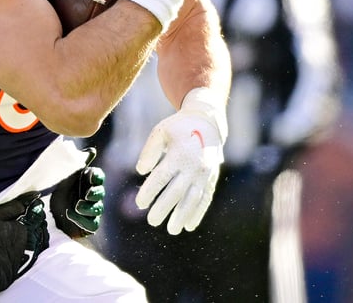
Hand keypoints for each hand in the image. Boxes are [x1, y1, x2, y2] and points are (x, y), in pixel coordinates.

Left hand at [49, 147, 105, 237]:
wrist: (43, 210)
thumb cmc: (55, 189)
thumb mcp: (63, 175)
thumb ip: (77, 162)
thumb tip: (92, 151)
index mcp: (86, 181)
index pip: (98, 176)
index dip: (96, 177)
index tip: (90, 176)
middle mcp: (90, 195)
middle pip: (100, 193)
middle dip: (95, 193)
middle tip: (86, 194)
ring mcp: (90, 211)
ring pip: (98, 209)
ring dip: (88, 208)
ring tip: (76, 207)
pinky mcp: (87, 225)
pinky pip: (93, 224)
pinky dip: (83, 221)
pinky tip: (72, 216)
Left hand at [134, 88, 226, 234]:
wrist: (208, 123)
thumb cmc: (178, 128)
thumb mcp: (160, 132)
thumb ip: (149, 151)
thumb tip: (141, 171)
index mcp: (179, 154)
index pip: (162, 177)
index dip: (150, 192)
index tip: (140, 204)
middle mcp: (193, 166)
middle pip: (177, 192)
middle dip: (164, 208)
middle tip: (152, 221)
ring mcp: (205, 174)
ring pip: (193, 199)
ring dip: (183, 216)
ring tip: (172, 230)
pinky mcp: (212, 179)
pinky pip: (205, 199)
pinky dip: (198, 213)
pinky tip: (189, 226)